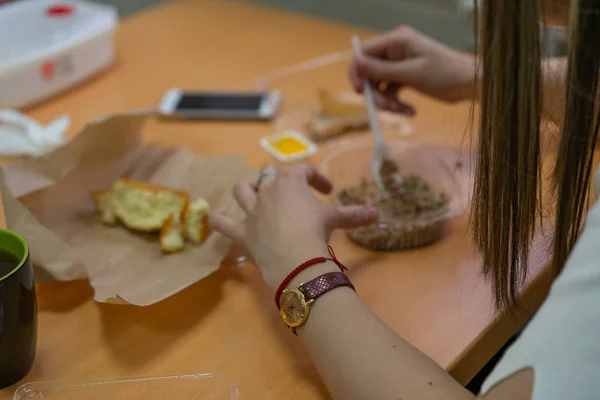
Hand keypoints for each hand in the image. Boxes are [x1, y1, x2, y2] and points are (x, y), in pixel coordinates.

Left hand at [209, 164, 377, 290]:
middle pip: (269, 176)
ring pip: (242, 191)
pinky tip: (212, 217)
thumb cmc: (316, 231)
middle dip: (279, 181)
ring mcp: (252, 211)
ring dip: (247, 192)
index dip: (316, 178)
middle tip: (291, 195)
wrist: (296, 258)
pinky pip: (223, 223)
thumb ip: (354, 215)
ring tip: (253, 197)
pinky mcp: (242, 232)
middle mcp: (268, 191)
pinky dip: (218, 220)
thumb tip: (378, 214)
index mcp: (290, 182)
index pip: (304, 171)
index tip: (327, 191)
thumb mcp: (336, 220)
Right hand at [349, 26, 476, 113]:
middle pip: (369, 72)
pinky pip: (390, 91)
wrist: (470, 84)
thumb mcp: (413, 73)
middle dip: (375, 93)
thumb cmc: (446, 74)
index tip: (360, 92)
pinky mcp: (404, 77)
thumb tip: (356, 63)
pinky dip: (396, 103)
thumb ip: (383, 70)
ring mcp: (399, 64)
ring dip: (386, 101)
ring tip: (403, 111)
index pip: (364, 53)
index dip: (357, 72)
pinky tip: (410, 111)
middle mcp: (396, 50)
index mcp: (397, 40)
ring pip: (379, 85)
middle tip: (386, 108)